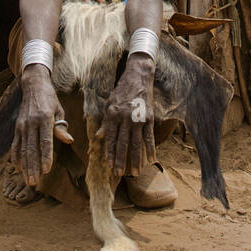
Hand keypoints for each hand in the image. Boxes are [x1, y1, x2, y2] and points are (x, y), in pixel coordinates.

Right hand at [11, 66, 72, 186]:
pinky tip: (18, 168)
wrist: (34, 86)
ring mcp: (22, 125)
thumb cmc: (50, 100)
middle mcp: (31, 122)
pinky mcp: (17, 127)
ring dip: (25, 166)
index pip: (45, 141)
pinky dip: (16, 157)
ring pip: (23, 149)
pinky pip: (15, 145)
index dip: (46, 156)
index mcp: (45, 118)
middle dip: (33, 167)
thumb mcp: (60, 110)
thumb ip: (62, 127)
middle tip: (35, 182)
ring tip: (28, 180)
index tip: (47, 170)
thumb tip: (69, 140)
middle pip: (32, 148)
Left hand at [98, 55, 155, 177]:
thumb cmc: (121, 91)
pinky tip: (151, 159)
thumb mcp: (109, 104)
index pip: (110, 138)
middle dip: (120, 160)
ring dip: (136, 159)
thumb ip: (105, 122)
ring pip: (136, 143)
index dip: (109, 153)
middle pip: (122, 144)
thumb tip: (99, 137)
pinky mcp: (148, 117)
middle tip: (119, 174)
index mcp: (112, 115)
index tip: (109, 165)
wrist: (138, 76)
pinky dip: (150, 148)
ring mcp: (137, 118)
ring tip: (136, 173)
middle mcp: (124, 118)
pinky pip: (149, 136)